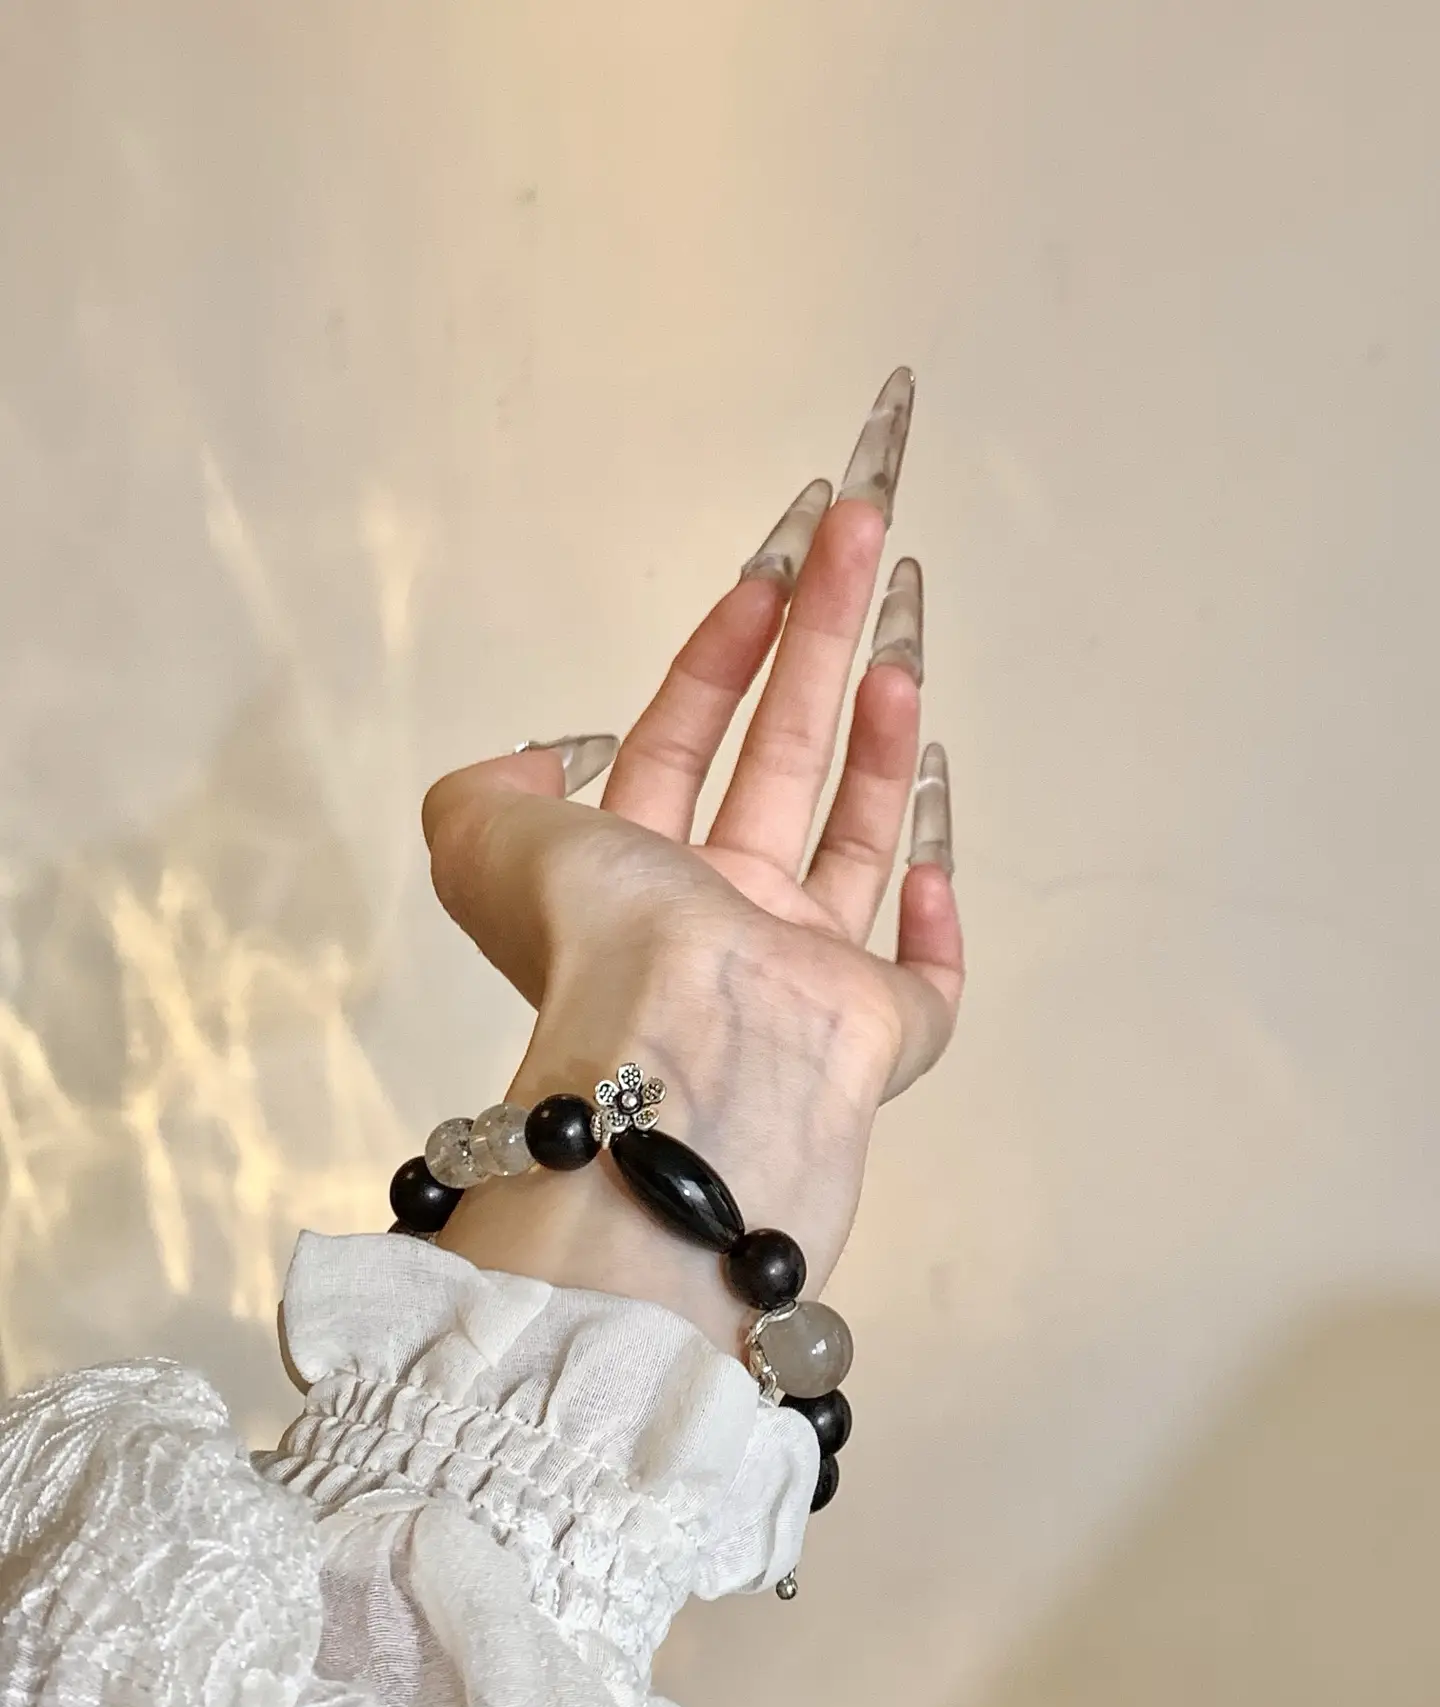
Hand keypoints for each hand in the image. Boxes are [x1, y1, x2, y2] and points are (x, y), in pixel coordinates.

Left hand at [422, 370, 961, 1352]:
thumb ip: (485, 794)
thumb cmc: (599, 941)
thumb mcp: (480, 846)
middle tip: (860, 538)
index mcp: (633, 880)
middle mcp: (720, 922)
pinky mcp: (884, 1032)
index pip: (679, 744)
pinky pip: (924, 974)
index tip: (765, 577)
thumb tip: (542, 769)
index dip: (719, 654)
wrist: (689, 1059)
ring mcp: (807, 977)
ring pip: (850, 845)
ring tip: (900, 648)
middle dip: (819, 641)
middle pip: (781, 759)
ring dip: (874, 742)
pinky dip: (932, 914)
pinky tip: (929, 849)